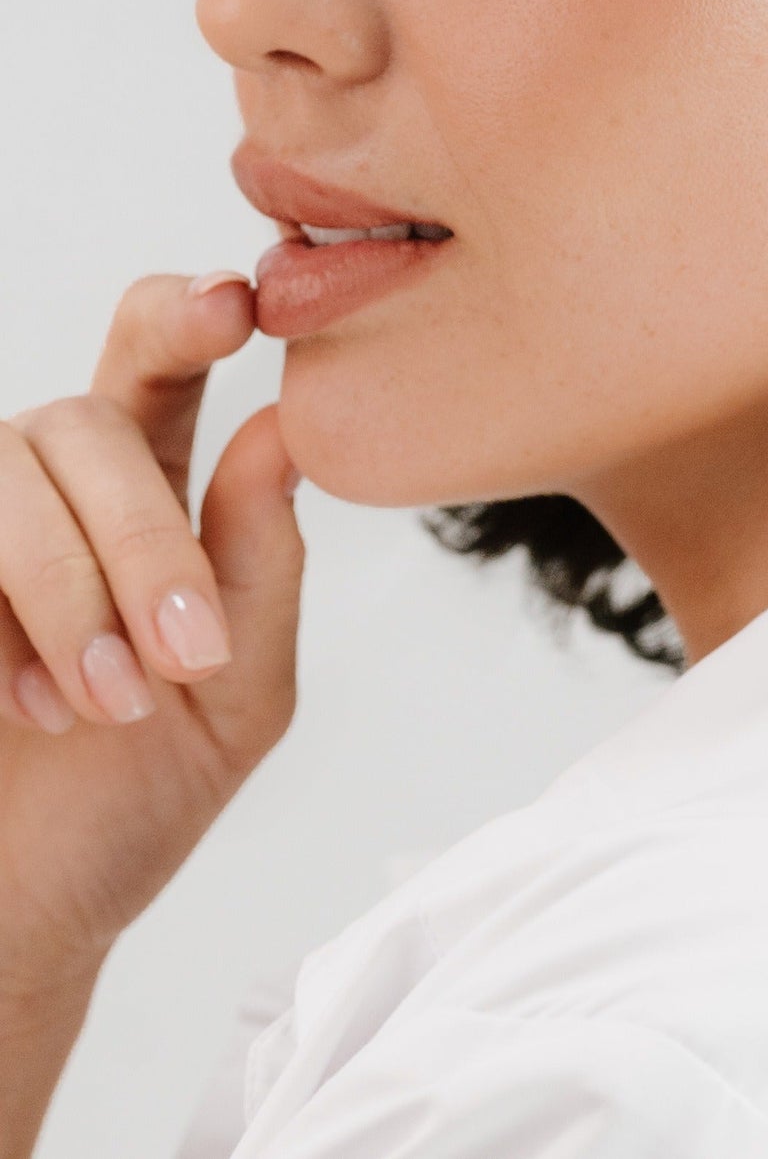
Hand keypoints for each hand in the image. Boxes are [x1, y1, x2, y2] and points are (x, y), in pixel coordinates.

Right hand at [0, 272, 303, 998]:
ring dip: (68, 589)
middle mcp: (42, 486)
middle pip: (86, 428)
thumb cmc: (131, 800)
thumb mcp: (239, 692)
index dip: (186, 312)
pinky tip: (19, 706)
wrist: (20, 917)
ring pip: (9, 474)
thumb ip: (263, 565)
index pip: (158, 359)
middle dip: (143, 544)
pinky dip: (1, 622)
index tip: (234, 301)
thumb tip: (286, 427)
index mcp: (141, 490)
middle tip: (182, 663)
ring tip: (101, 705)